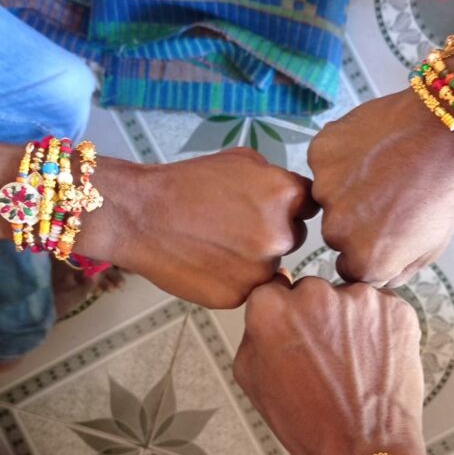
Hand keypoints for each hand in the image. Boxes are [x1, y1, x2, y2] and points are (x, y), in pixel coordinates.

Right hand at [77, 148, 316, 307]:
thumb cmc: (190, 182)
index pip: (311, 206)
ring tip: (219, 243)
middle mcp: (282, 234)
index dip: (290, 207)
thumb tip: (297, 196)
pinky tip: (210, 262)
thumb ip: (277, 178)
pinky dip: (235, 278)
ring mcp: (262, 269)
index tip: (271, 207)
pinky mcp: (240, 294)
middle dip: (273, 232)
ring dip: (255, 258)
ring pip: (273, 265)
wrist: (142, 214)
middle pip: (296, 237)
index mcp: (287, 195)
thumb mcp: (242, 160)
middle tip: (237, 225)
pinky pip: (249, 287)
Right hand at [233, 275, 424, 454]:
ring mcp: (359, 299)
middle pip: (313, 290)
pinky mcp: (396, 309)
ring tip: (353, 364)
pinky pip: (383, 309)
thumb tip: (269, 303)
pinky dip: (381, 328)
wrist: (363, 452)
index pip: (274, 289)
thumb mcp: (250, 378)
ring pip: (350, 298)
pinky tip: (374, 362)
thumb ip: (254, 330)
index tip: (294, 335)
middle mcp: (315, 294)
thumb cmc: (307, 423)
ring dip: (350, 321)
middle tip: (326, 357)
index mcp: (271, 308)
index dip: (284, 315)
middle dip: (317, 315)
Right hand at [308, 87, 453, 285]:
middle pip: (336, 233)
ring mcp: (324, 190)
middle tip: (388, 193)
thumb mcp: (432, 246)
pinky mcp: (320, 154)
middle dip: (356, 219)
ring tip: (382, 168)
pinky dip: (340, 157)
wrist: (447, 129)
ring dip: (347, 187)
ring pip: (328, 196)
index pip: (349, 267)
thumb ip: (397, 271)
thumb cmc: (445, 189)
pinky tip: (371, 148)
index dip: (368, 247)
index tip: (385, 226)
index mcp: (364, 261)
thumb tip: (375, 278)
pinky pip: (324, 162)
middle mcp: (336, 232)